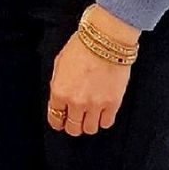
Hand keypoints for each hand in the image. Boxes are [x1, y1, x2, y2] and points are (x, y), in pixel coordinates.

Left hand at [47, 9, 136, 135]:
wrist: (106, 40)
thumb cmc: (82, 47)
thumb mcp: (59, 64)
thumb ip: (58, 85)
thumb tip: (59, 99)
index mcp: (60, 92)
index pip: (55, 118)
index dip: (58, 121)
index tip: (61, 121)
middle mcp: (76, 102)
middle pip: (73, 128)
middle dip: (73, 125)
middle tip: (76, 119)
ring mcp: (95, 105)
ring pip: (90, 129)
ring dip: (89, 124)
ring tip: (90, 115)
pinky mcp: (113, 103)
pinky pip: (107, 123)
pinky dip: (104, 120)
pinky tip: (103, 112)